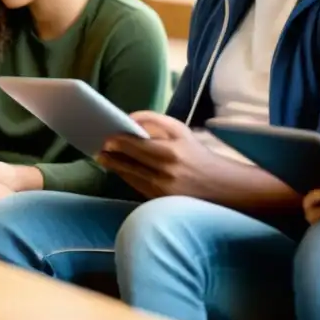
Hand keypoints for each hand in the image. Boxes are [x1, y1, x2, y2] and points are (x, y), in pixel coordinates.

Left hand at [95, 111, 222, 199]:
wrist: (219, 185)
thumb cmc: (197, 153)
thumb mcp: (181, 130)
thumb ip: (155, 120)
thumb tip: (129, 118)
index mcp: (172, 151)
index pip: (138, 146)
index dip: (120, 142)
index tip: (107, 138)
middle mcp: (166, 172)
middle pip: (131, 162)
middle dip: (113, 155)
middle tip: (100, 148)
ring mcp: (162, 189)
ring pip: (131, 176)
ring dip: (115, 167)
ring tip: (103, 158)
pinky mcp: (160, 201)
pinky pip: (137, 186)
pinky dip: (126, 176)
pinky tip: (118, 169)